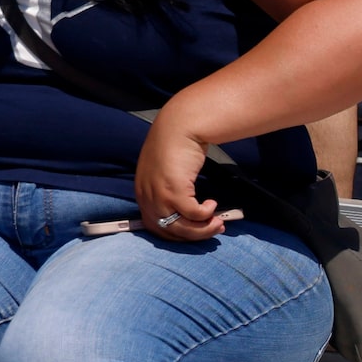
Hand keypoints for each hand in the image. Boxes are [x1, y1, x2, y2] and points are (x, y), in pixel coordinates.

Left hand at [133, 118, 224, 241]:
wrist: (179, 126)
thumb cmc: (175, 146)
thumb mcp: (165, 173)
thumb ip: (168, 191)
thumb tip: (187, 210)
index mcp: (143, 194)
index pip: (157, 228)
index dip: (179, 234)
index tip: (197, 231)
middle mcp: (147, 198)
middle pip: (171, 231)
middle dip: (196, 235)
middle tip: (215, 228)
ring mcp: (159, 195)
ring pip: (182, 227)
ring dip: (203, 228)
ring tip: (218, 221)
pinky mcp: (174, 190)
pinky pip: (193, 213)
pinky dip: (205, 213)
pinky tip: (212, 203)